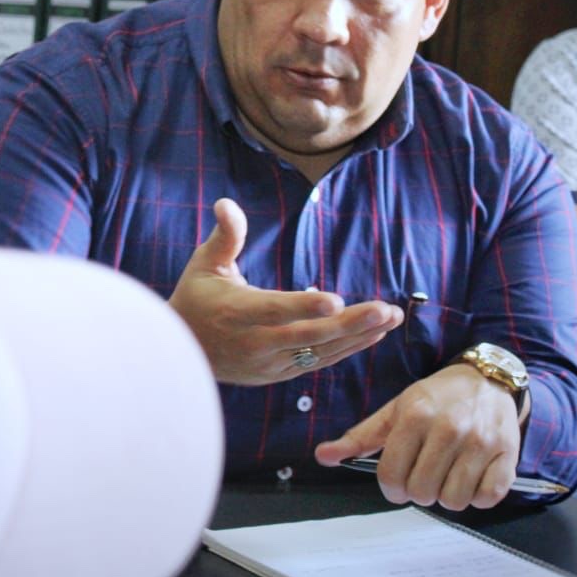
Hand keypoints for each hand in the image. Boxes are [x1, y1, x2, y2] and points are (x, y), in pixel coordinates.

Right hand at [167, 198, 403, 385]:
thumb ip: (225, 236)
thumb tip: (226, 203)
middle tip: (385, 310)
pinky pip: (319, 361)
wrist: (184, 355)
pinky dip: (348, 348)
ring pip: (320, 352)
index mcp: (236, 313)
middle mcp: (256, 343)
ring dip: (359, 336)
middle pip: (308, 337)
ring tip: (392, 317)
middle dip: (350, 324)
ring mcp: (270, 363)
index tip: (334, 299)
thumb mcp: (204, 264)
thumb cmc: (197, 299)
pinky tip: (375, 333)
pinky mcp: (280, 373)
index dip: (304, 306)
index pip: (274, 310)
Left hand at [314, 364, 520, 510]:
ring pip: (454, 500)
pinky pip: (486, 498)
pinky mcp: (506, 454)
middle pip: (421, 492)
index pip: (391, 476)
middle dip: (418, 491)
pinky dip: (477, 495)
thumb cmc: (437, 397)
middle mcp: (449, 427)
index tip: (398, 481)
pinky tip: (471, 475)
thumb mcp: (395, 409)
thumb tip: (322, 456)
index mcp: (415, 415)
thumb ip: (360, 437)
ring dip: (447, 495)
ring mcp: (480, 441)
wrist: (487, 379)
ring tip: (448, 473)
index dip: (391, 487)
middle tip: (425, 474)